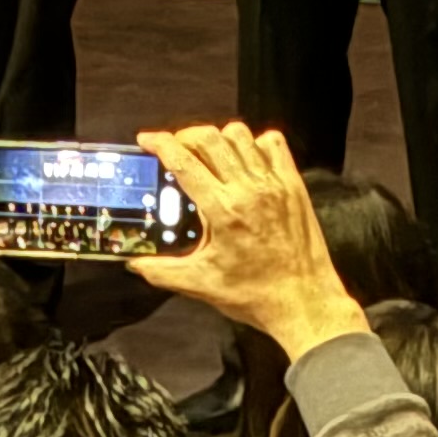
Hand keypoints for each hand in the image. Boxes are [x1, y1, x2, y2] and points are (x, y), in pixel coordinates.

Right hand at [132, 120, 365, 359]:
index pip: (185, 161)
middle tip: (176, 149)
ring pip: (241, 135)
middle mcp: (248, 188)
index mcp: (222, 210)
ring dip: (219, 138)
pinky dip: (255, 143)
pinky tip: (245, 160)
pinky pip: (273, 143)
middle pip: (210, 138)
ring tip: (209, 155)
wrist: (304, 301)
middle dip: (186, 136)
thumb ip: (162, 272)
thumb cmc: (254, 295)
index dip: (161, 143)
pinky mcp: (293, 183)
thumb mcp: (201, 284)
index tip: (147, 139)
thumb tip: (133, 264)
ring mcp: (274, 182)